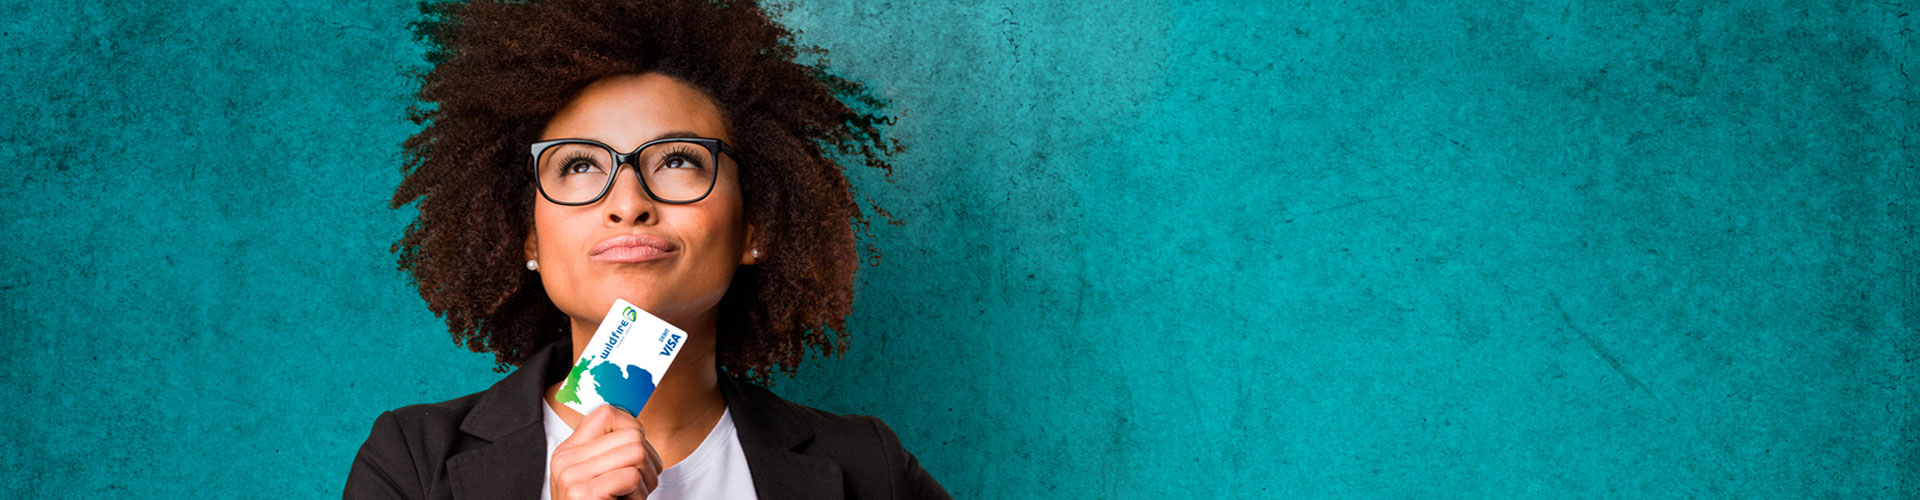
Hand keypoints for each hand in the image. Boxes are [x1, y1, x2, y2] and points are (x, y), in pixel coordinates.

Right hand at [549, 405, 664, 499]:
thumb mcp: (600, 477)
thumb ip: (610, 452)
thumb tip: (637, 427)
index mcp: (569, 451)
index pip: (608, 412)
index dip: (634, 429)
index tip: (636, 456)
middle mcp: (565, 459)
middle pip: (631, 433)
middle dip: (648, 460)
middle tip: (638, 485)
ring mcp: (571, 476)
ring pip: (636, 451)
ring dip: (646, 479)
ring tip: (631, 496)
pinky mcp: (582, 492)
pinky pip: (631, 476)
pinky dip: (638, 495)